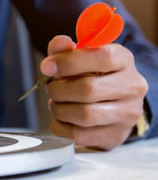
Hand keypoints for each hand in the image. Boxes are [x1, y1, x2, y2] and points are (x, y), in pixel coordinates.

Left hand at [41, 35, 146, 149]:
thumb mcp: (79, 56)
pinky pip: (79, 135)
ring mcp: (127, 113)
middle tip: (50, 88)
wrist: (112, 102)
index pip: (101, 57)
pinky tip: (61, 119)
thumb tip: (59, 45)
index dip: (69, 62)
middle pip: (88, 89)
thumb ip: (65, 49)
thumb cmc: (92, 75)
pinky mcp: (116, 135)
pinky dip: (61, 126)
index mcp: (123, 60)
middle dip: (59, 89)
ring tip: (56, 103)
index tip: (46, 67)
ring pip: (84, 115)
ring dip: (59, 109)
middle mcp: (132, 86)